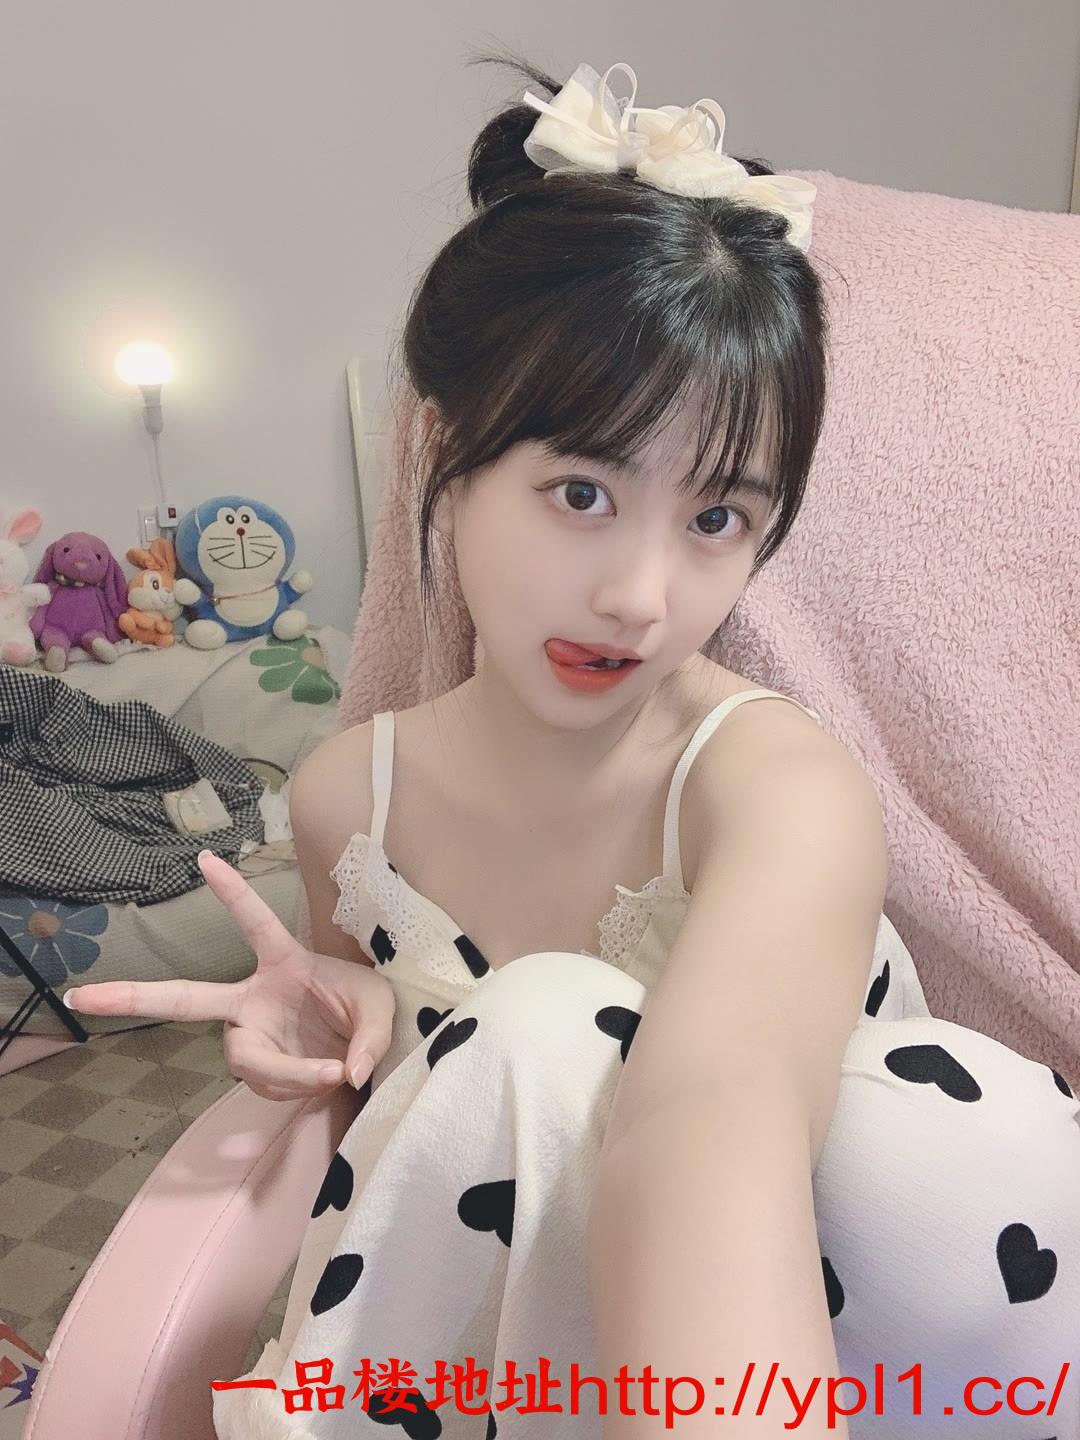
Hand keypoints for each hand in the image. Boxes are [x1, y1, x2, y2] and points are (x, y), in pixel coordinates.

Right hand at [64, 851, 394, 1100]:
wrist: (369, 1054)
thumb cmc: (367, 1014)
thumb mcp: (383, 1010)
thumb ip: (369, 1038)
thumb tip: (343, 1071)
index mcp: (284, 964)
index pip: (254, 924)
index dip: (232, 893)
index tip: (205, 857)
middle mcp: (253, 1000)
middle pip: (187, 998)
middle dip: (134, 996)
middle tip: (84, 996)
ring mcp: (250, 1036)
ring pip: (246, 1061)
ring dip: (288, 1073)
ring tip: (330, 1071)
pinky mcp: (259, 1070)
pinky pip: (269, 1086)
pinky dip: (299, 1087)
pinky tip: (323, 1081)